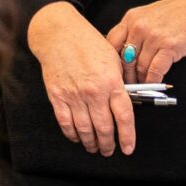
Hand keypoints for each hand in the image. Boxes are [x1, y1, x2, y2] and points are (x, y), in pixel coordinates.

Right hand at [28, 2, 134, 156]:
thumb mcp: (113, 59)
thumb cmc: (88, 43)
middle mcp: (94, 92)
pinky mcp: (57, 96)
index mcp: (111, 82)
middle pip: (104, 128)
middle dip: (108, 144)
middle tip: (109, 150)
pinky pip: (66, 123)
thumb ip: (119, 83)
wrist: (59, 34)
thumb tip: (124, 104)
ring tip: (94, 148)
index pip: (123, 117)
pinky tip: (78, 138)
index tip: (128, 148)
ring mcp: (74, 96)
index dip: (127, 136)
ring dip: (91, 144)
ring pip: (85, 130)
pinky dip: (73, 134)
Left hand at [105, 0, 185, 87]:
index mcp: (132, 18)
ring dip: (140, 80)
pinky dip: (153, 80)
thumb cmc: (182, 11)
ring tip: (142, 86)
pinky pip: (154, 70)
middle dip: (126, 75)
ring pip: (139, 67)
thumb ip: (137, 30)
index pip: (111, 43)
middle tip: (127, 85)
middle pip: (123, 58)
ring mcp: (154, 36)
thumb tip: (125, 53)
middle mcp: (139, 26)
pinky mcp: (169, 46)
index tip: (114, 71)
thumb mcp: (152, 15)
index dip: (112, 61)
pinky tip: (154, 83)